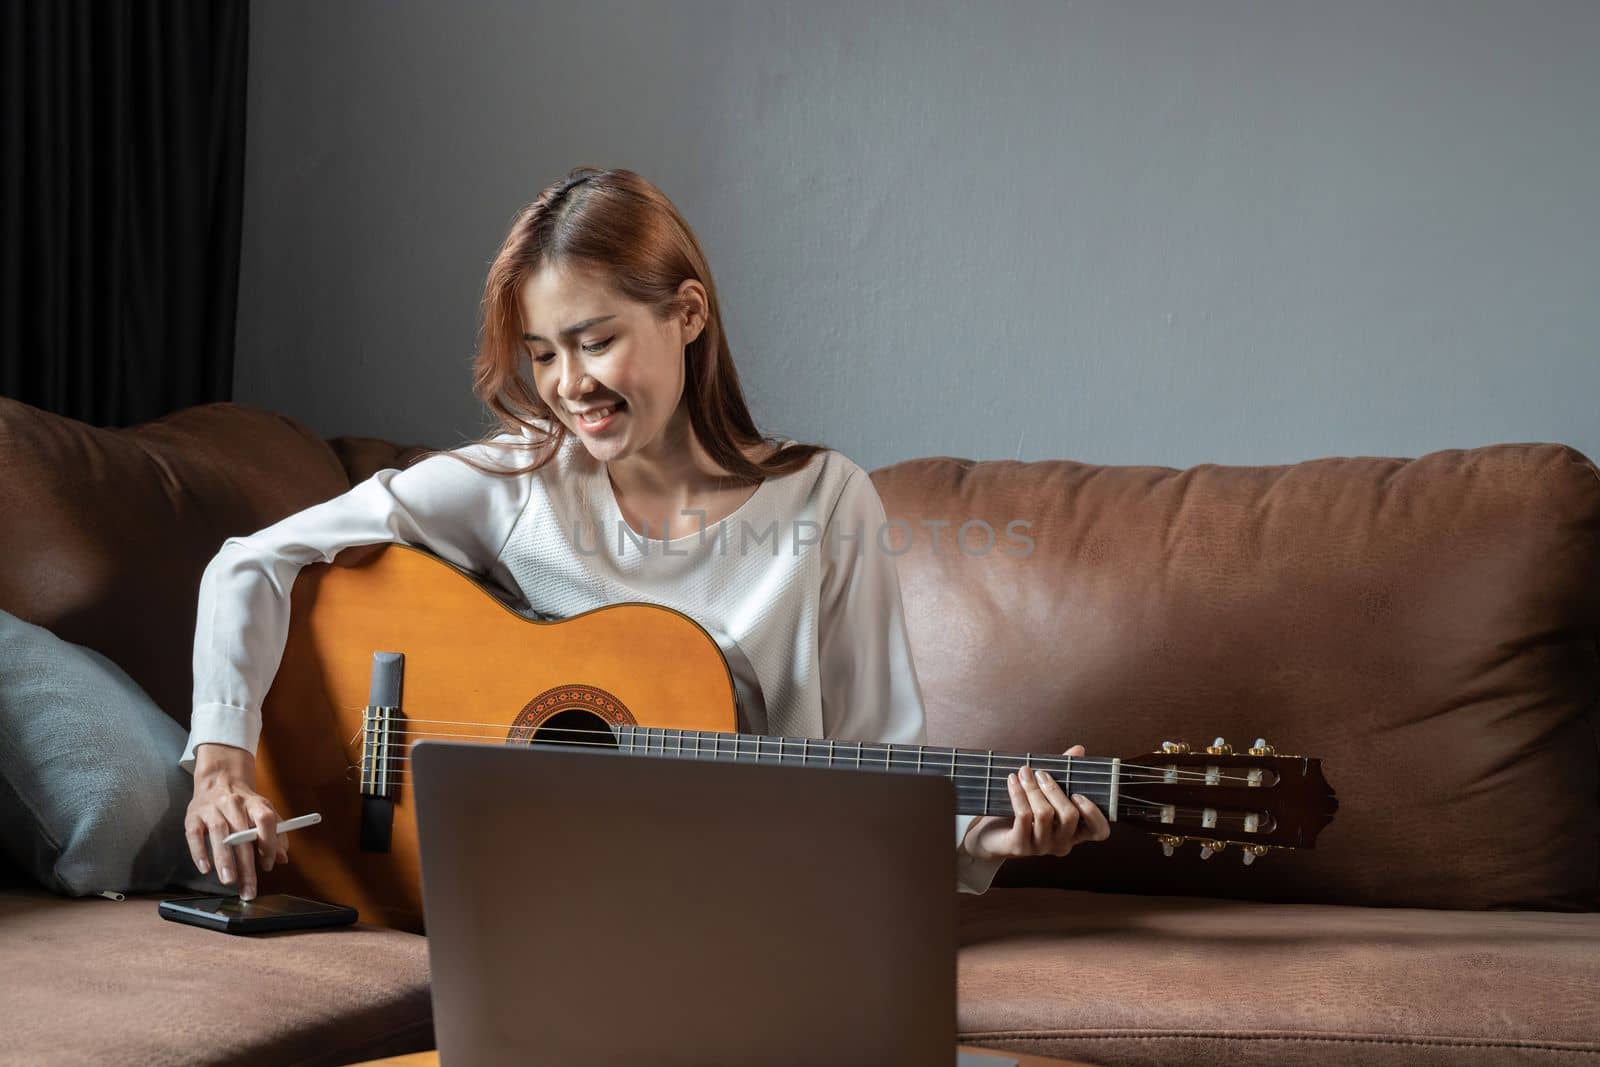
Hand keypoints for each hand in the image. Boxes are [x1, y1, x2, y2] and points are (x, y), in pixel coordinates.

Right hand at [184, 743, 288, 900]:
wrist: (219, 779)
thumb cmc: (244, 803)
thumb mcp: (264, 812)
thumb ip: (276, 834)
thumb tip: (282, 858)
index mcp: (255, 803)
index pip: (265, 820)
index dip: (269, 843)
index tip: (267, 865)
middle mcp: (234, 804)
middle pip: (242, 834)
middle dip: (246, 864)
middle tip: (248, 888)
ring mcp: (212, 809)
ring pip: (219, 833)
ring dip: (224, 858)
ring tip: (229, 880)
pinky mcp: (193, 816)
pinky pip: (194, 835)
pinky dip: (199, 852)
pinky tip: (205, 869)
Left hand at [961, 745, 1111, 862]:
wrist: (990, 833)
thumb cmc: (1025, 810)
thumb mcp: (1046, 791)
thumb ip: (1065, 773)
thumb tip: (1079, 749)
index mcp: (1075, 832)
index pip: (1099, 832)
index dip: (1093, 813)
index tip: (1077, 793)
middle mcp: (1062, 843)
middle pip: (1069, 816)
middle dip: (1054, 789)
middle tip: (1040, 773)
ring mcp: (1041, 847)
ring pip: (1045, 814)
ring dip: (1033, 788)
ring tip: (1023, 773)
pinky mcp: (1020, 846)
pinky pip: (1023, 816)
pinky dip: (1018, 794)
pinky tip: (1012, 781)